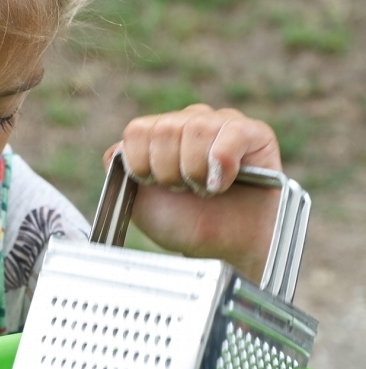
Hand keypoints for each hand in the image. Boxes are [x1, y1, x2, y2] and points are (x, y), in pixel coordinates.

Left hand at [105, 104, 280, 281]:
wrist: (229, 247)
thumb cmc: (188, 224)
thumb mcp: (141, 204)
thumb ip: (122, 174)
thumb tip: (114, 151)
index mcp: (160, 135)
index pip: (137, 131)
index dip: (141, 164)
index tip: (156, 187)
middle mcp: (190, 121)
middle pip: (163, 129)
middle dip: (169, 172)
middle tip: (185, 192)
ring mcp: (222, 123)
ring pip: (195, 129)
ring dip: (196, 171)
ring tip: (206, 190)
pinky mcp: (254, 132)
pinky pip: (230, 133)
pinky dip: (222, 165)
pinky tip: (223, 184)